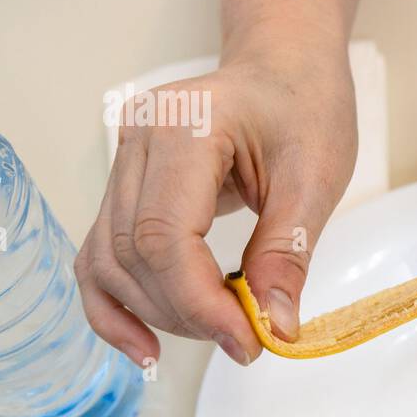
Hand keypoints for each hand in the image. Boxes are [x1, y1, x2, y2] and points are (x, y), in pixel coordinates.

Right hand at [76, 45, 356, 365]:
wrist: (284, 69)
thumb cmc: (304, 107)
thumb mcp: (316, 177)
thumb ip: (288, 252)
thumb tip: (274, 327)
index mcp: (184, 127)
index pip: (166, 236)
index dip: (200, 302)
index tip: (248, 341)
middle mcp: (136, 140)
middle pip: (135, 254)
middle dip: (188, 313)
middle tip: (248, 341)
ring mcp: (121, 161)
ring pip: (111, 262)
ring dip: (161, 313)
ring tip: (222, 331)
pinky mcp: (122, 187)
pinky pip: (100, 256)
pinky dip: (117, 306)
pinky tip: (146, 347)